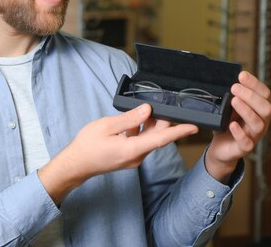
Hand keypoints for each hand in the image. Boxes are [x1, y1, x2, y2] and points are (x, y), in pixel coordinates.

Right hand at [39, 104, 197, 203]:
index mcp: (133, 149)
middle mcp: (136, 156)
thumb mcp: (106, 126)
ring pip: (149, 138)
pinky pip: (140, 141)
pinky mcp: (128, 156)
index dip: (179, 131)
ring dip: (151, 124)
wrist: (75, 165)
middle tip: (169, 104)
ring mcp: (133, 158)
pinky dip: (141, 129)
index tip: (195, 126)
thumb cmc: (86, 146)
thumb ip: (129, 118)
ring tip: (151, 108)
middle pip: (157, 137)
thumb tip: (147, 110)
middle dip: (164, 121)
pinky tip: (135, 119)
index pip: (162, 139)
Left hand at [205, 71, 270, 182]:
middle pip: (266, 108)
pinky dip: (240, 133)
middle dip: (251, 96)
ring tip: (234, 101)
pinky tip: (232, 124)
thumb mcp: (230, 107)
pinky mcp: (244, 148)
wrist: (221, 147)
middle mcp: (261, 122)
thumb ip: (233, 95)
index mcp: (259, 109)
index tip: (241, 75)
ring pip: (258, 124)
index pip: (265, 94)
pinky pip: (247, 142)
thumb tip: (228, 78)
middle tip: (234, 87)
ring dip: (246, 111)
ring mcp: (254, 136)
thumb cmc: (228, 123)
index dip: (255, 84)